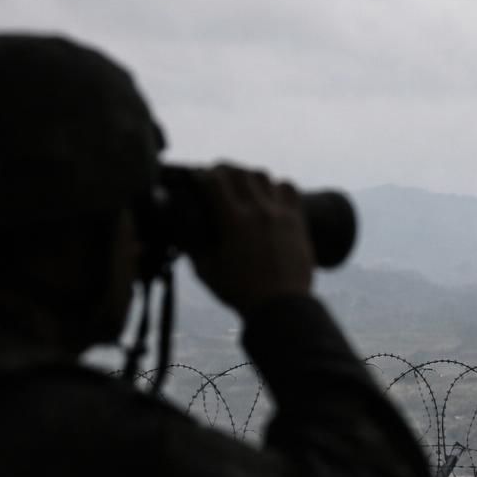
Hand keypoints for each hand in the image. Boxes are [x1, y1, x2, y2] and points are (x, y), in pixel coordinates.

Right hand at [187, 163, 313, 312]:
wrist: (281, 306)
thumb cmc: (240, 292)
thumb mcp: (206, 271)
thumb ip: (192, 245)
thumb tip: (179, 226)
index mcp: (234, 222)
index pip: (215, 180)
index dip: (203, 174)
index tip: (198, 178)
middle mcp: (259, 212)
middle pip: (240, 172)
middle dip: (224, 170)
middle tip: (217, 177)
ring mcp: (281, 214)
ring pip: (264, 176)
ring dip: (249, 176)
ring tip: (242, 185)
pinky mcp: (298, 221)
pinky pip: (289, 189)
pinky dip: (277, 186)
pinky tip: (269, 195)